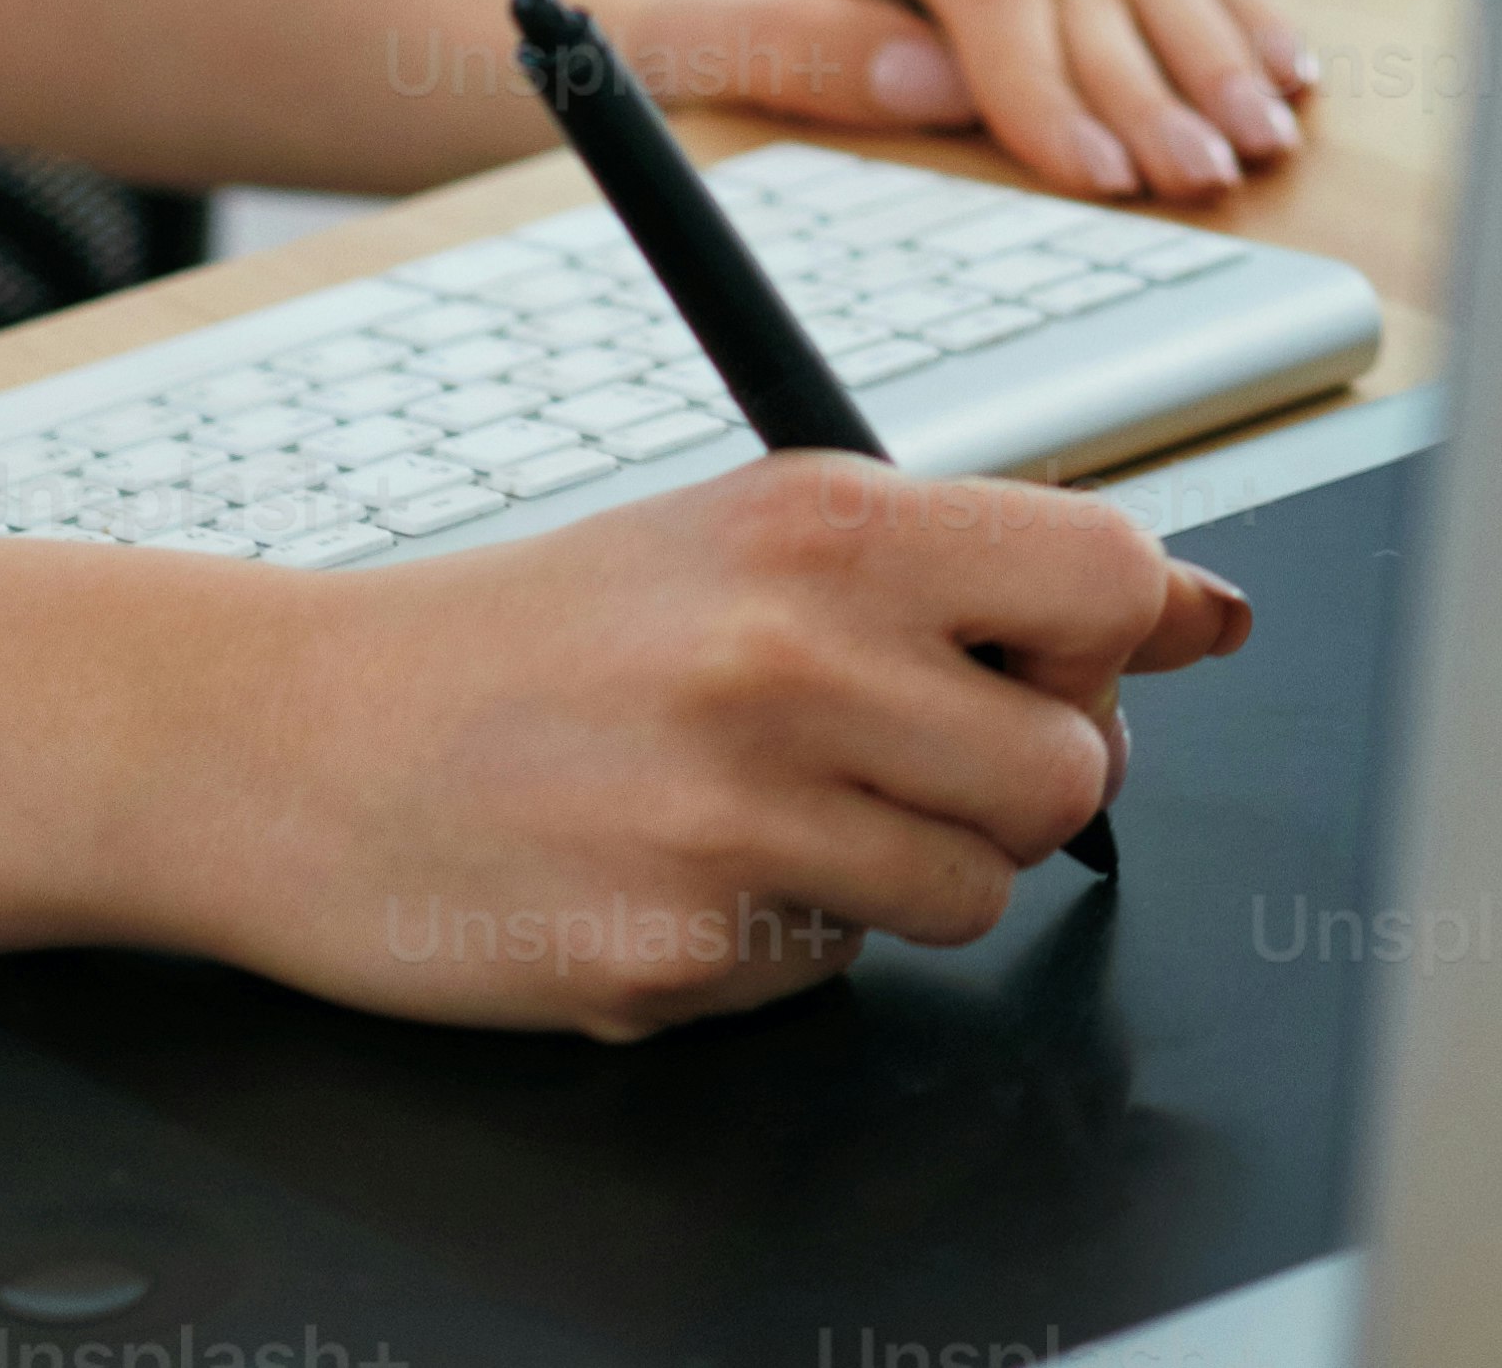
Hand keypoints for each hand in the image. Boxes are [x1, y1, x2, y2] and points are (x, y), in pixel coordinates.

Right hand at [150, 454, 1252, 1032]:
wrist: (295, 737)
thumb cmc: (538, 634)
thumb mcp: (750, 532)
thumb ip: (974, 565)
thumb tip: (1206, 613)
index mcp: (824, 526)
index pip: (1109, 580)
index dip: (1112, 640)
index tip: (1058, 659)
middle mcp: (790, 660)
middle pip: (1073, 773)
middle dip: (1009, 782)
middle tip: (891, 753)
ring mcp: (731, 820)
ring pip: (972, 896)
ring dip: (897, 874)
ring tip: (765, 808)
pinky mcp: (673, 956)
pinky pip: (832, 975)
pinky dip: (778, 943)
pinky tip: (674, 873)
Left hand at [608, 0, 1320, 201]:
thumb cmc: (731, 25)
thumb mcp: (710, 42)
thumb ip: (795, 48)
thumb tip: (930, 77)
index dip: (1045, 83)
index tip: (1090, 175)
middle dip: (1146, 92)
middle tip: (1197, 180)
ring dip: (1216, 60)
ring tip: (1259, 144)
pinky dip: (1242, 16)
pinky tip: (1285, 75)